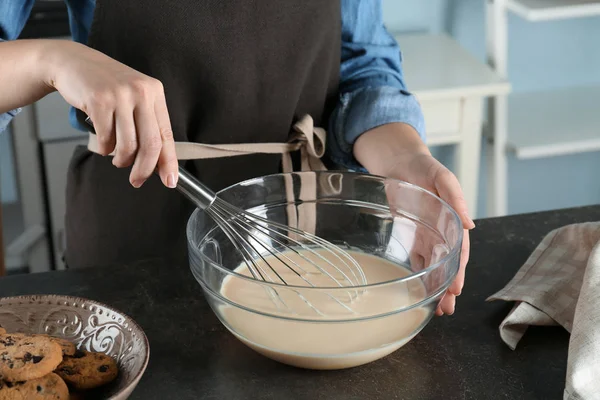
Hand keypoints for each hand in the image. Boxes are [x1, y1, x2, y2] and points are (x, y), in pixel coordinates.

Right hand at [43, 40, 177, 187]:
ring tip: (117, 159)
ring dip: (121, 160)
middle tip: (137, 181)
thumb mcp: (134, 96)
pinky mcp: (99, 100)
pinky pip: (106, 139)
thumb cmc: (106, 86)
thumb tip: (158, 162)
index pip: (167, 134)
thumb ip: (147, 123)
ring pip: (127, 145)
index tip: (170, 181)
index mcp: (155, 92)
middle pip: (150, 144)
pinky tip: (103, 143)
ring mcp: (120, 95)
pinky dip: (104, 148)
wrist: (73, 62)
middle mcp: (141, 92)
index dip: (169, 161)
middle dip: (144, 169)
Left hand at [354, 123, 473, 315]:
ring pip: (434, 267)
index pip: (459, 252)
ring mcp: (428, 237)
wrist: (402, 164)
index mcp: (453, 222)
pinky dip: (420, 275)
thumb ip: (456, 199)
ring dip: (436, 287)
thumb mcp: (442, 179)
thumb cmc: (426, 169)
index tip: (457, 289)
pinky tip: (420, 290)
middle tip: (447, 309)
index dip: (459, 271)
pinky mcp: (413, 237)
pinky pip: (418, 259)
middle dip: (448, 288)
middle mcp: (442, 233)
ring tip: (438, 308)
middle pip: (447, 265)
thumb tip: (469, 225)